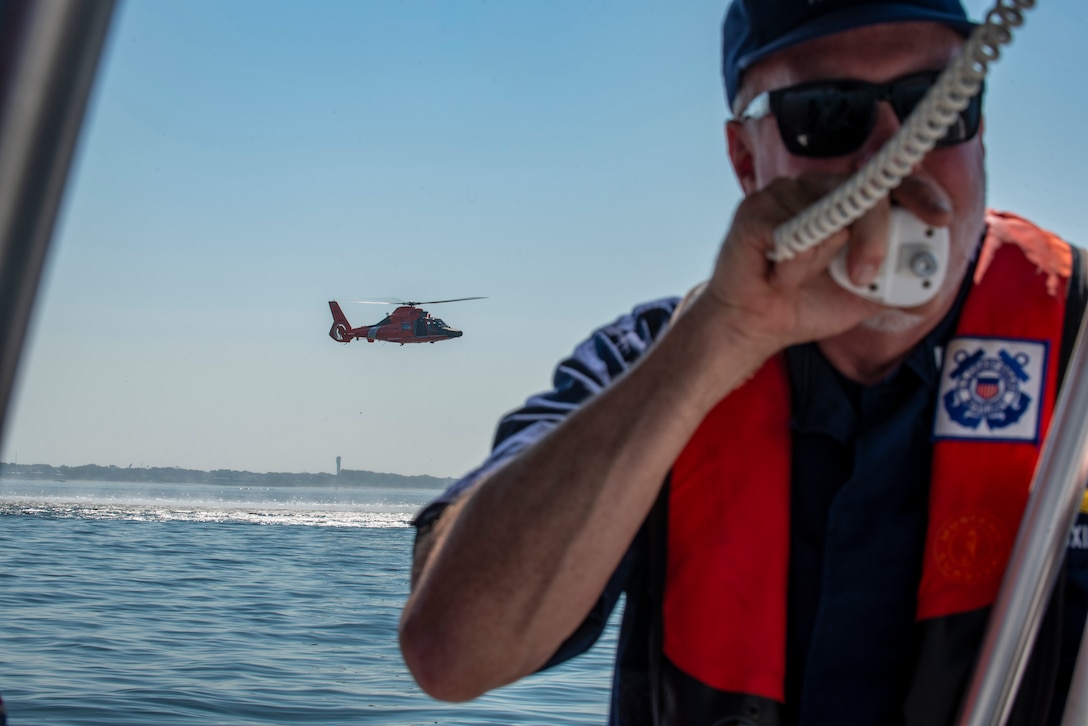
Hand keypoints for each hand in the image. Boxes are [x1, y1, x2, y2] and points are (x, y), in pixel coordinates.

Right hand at [697, 171, 951, 350]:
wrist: (756, 326)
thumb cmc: (805, 303)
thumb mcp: (863, 299)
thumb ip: (897, 286)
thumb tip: (931, 289)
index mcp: (846, 201)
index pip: (890, 182)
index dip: (919, 192)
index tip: (939, 217)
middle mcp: (818, 188)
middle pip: (865, 193)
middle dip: (875, 238)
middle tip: (864, 277)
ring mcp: (785, 194)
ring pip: (827, 216)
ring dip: (819, 263)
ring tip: (794, 279)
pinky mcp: (755, 209)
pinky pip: (792, 232)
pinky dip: (791, 266)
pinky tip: (775, 276)